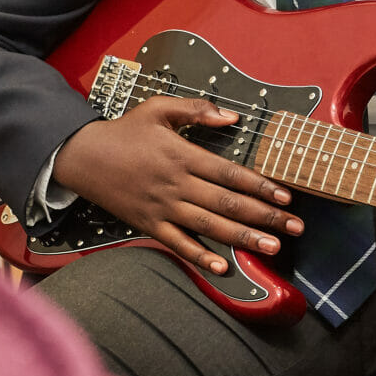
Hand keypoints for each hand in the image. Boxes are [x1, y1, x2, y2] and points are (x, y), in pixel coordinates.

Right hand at [53, 96, 300, 274]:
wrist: (81, 156)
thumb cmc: (123, 131)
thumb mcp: (158, 108)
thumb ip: (196, 110)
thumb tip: (233, 116)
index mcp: (183, 155)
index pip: (230, 173)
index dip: (260, 185)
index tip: (286, 196)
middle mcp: (177, 184)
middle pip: (228, 202)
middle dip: (265, 216)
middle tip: (294, 228)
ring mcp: (163, 207)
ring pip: (209, 226)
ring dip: (243, 237)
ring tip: (272, 247)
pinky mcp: (149, 225)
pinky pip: (178, 244)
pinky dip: (200, 256)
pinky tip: (223, 266)